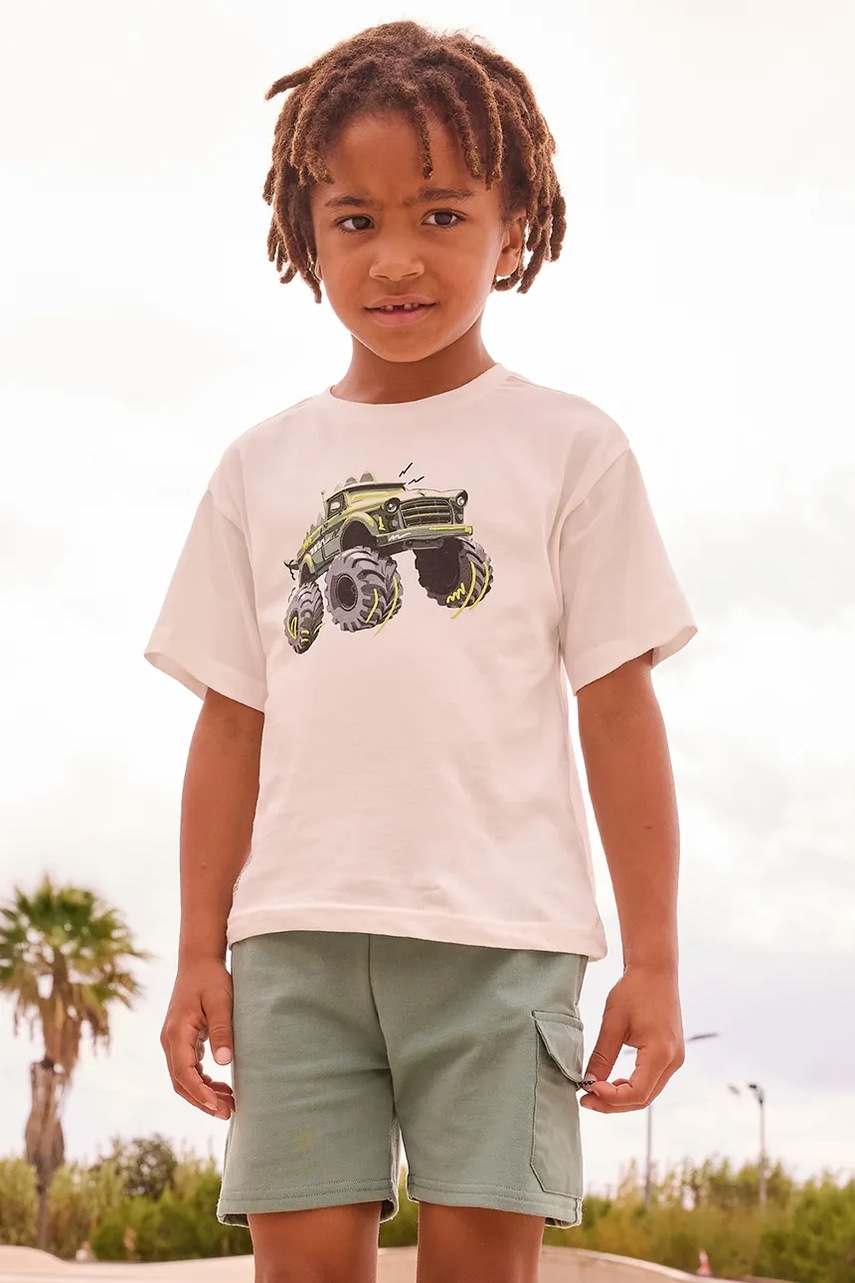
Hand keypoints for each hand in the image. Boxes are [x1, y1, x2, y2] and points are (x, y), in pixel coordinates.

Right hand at [161, 957, 234, 1119]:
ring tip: (229, 1103)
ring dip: (203, 1093)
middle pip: (181, 1082)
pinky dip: (202, 1081)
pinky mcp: (182, 1040)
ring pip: (183, 1078)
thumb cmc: (211, 978)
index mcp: (176, 1033)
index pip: (183, 1073)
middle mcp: (170, 1041)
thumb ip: (222, 1030)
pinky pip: (188, 1068)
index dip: (199, 1093)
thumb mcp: (221, 1001)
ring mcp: (173, 1041)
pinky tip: (220, 1088)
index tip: (218, 1106)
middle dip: (202, 1100)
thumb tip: (224, 1063)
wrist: (198, 960)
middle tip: (228, 1112)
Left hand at [580, 963, 684, 1112]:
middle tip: (585, 1100)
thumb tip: (588, 1084)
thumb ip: (602, 1057)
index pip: (636, 1094)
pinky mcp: (671, 1055)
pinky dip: (632, 1087)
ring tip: (595, 1091)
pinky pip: (652, 1081)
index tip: (587, 1091)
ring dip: (622, 1097)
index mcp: (660, 1053)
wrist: (655, 971)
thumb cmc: (634, 991)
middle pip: (643, 1099)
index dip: (611, 1099)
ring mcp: (675, 1059)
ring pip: (649, 1093)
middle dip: (613, 1103)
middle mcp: (673, 1061)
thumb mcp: (613, 1023)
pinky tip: (613, 1081)